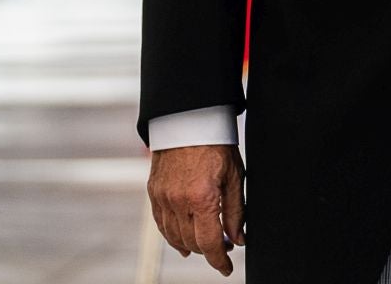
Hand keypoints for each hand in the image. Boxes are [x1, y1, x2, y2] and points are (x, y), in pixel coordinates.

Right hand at [148, 143, 244, 275]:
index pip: (209, 243)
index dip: (219, 260)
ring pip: (174, 237)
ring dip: (190, 245)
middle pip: (191, 243)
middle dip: (208, 250)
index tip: (227, 268)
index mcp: (202, 198)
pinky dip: (172, 236)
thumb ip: (236, 210)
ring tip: (205, 245)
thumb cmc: (215, 144)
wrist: (189, 121)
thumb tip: (237, 238)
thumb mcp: (235, 176)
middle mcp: (178, 201)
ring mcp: (162, 198)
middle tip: (223, 247)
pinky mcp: (153, 193)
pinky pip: (161, 224)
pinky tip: (182, 240)